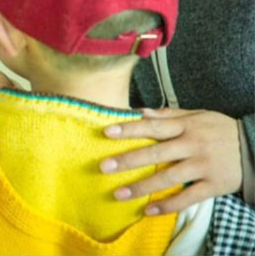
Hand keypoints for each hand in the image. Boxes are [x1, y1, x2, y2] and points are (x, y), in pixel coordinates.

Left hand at [100, 108, 241, 214]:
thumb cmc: (220, 130)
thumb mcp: (198, 115)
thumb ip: (169, 115)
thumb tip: (140, 111)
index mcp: (187, 127)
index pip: (153, 127)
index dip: (130, 129)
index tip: (106, 132)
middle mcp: (193, 145)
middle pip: (156, 153)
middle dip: (128, 160)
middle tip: (104, 166)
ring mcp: (203, 166)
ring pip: (168, 178)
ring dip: (142, 187)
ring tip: (119, 194)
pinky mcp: (214, 185)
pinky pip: (188, 197)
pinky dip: (168, 205)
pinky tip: (148, 211)